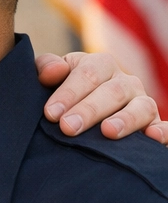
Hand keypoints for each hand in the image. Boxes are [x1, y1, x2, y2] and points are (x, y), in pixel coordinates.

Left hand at [36, 51, 166, 142]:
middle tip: (68, 127)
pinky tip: (152, 138)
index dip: (68, 93)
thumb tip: (53, 72)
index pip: (87, 74)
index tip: (51, 113)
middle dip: (89, 110)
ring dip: (125, 120)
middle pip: (112, 92)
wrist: (77, 111)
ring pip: (140, 107)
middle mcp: (125, 82)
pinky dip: (162, 131)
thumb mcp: (51, 77)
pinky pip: (164, 127)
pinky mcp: (153, 125)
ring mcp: (142, 102)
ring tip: (108, 132)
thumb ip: (46, 68)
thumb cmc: (62, 93)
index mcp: (100, 64)